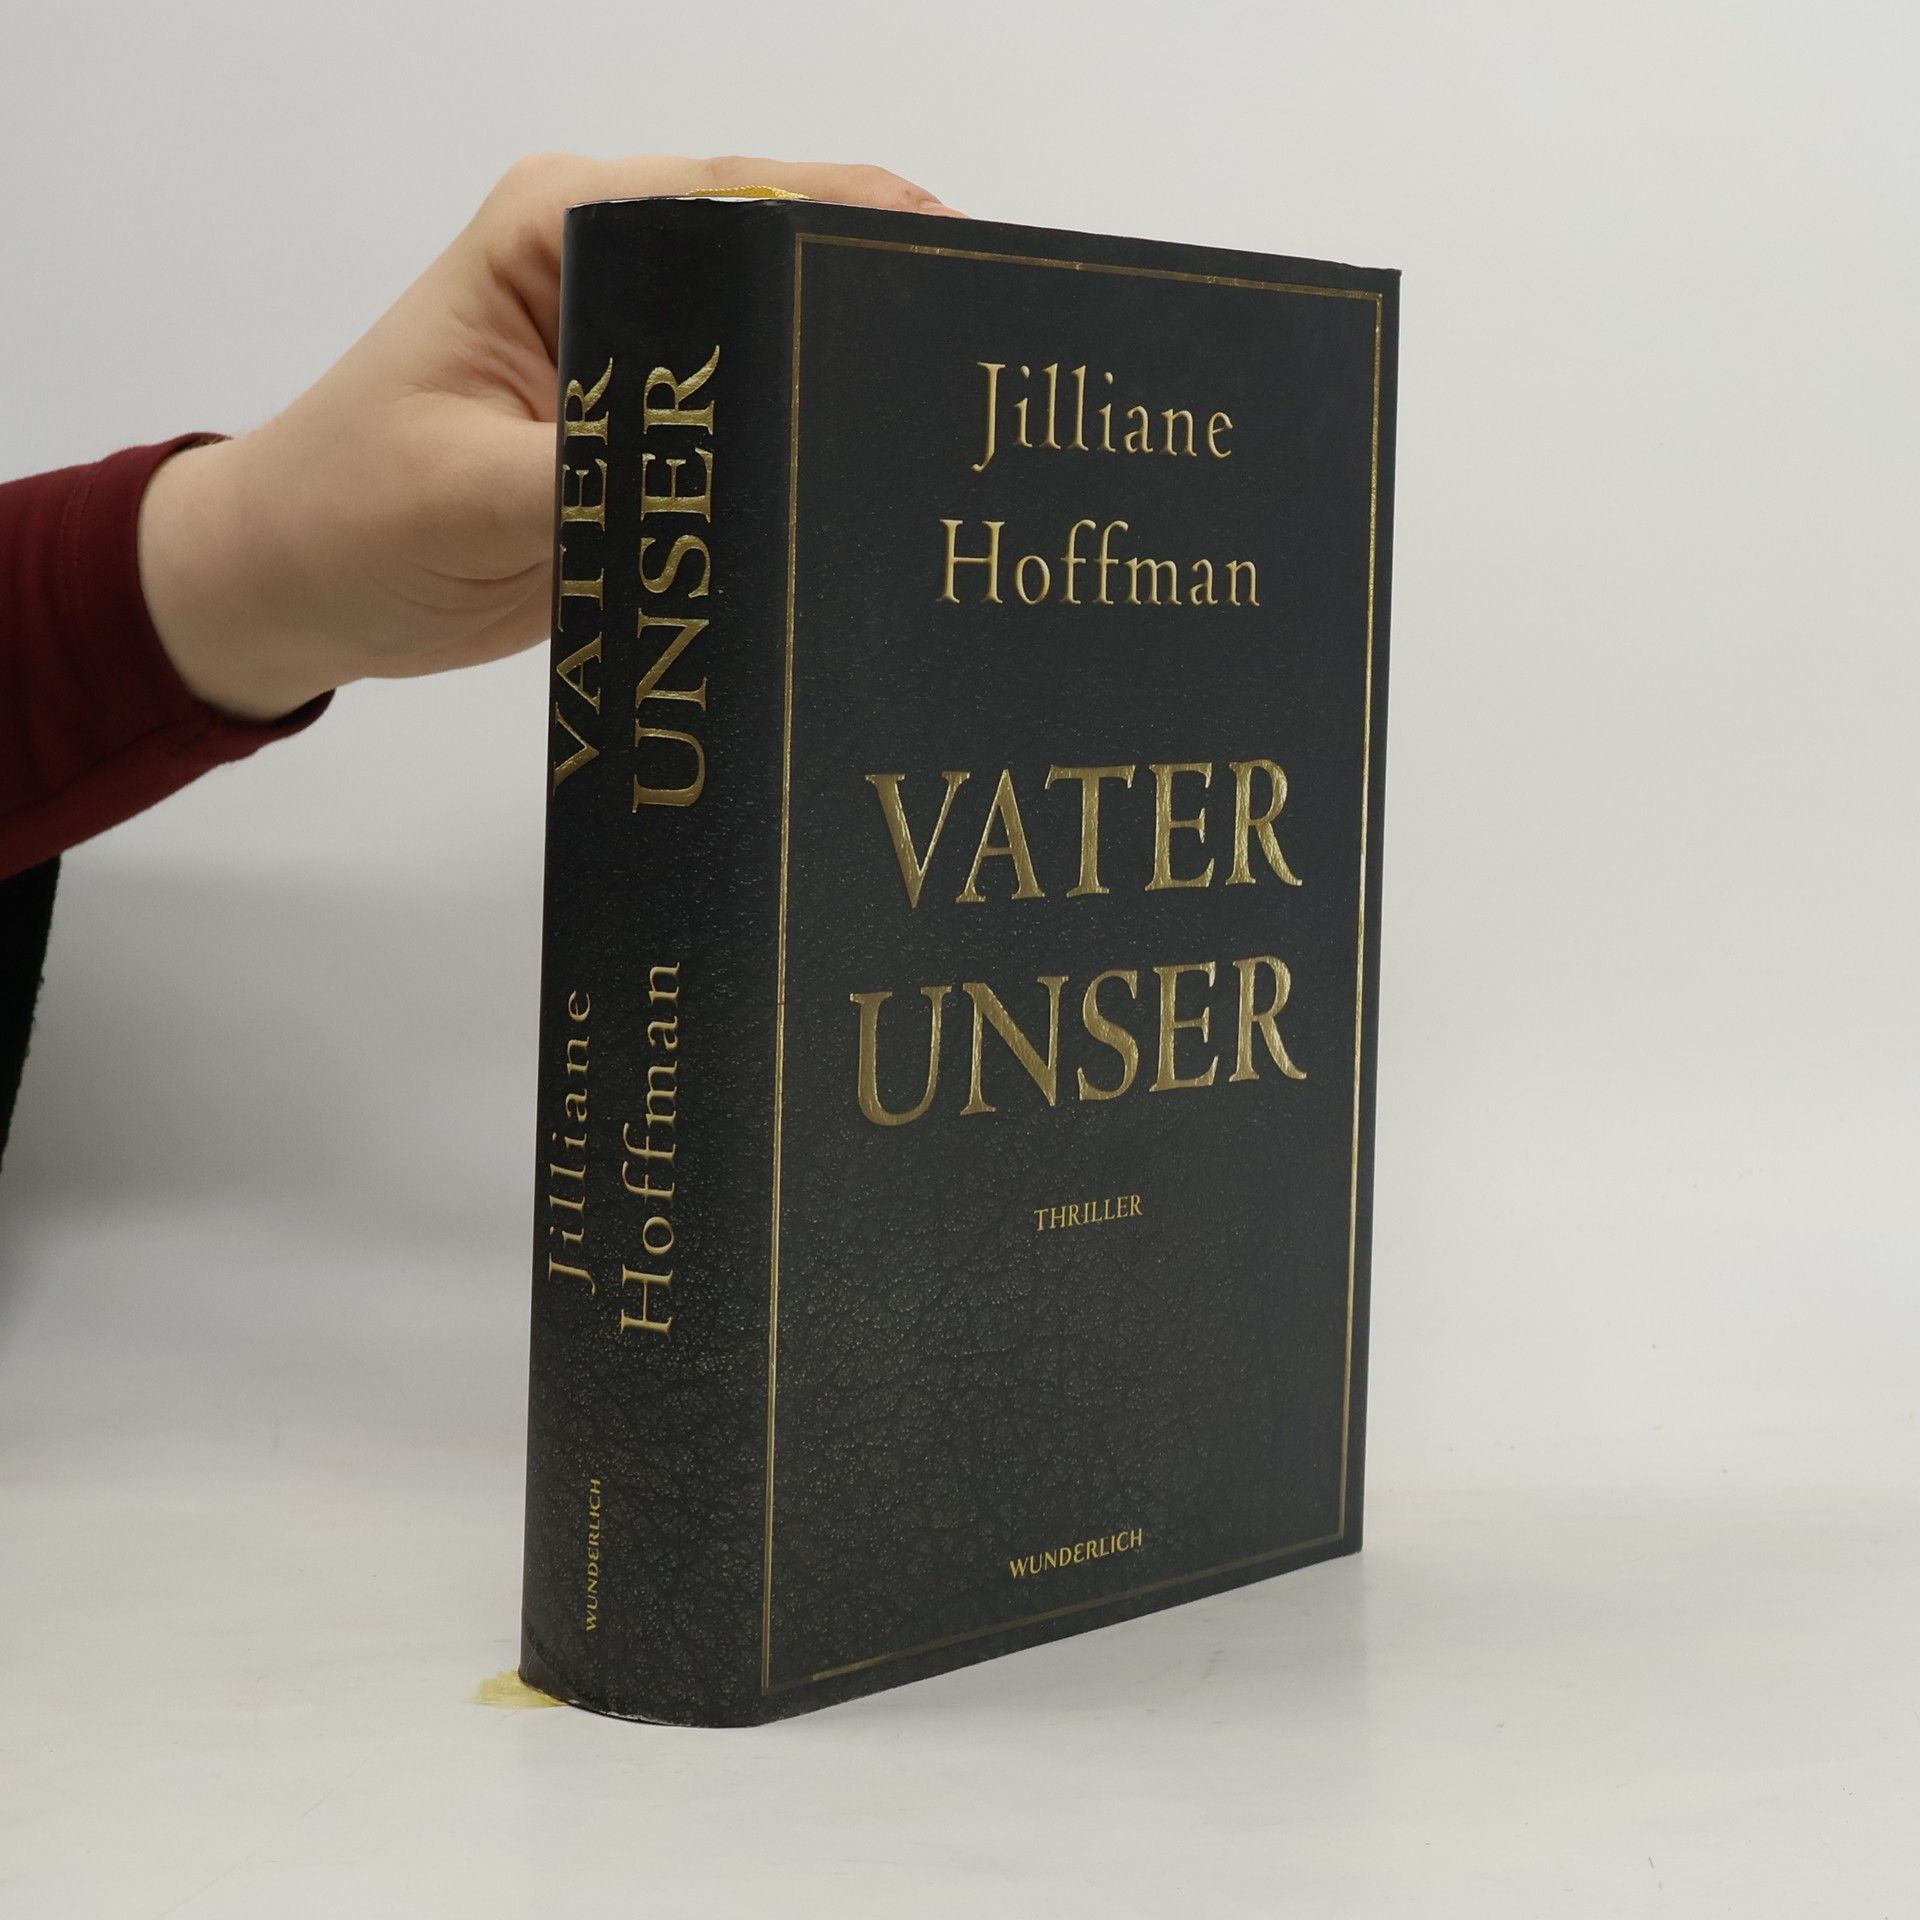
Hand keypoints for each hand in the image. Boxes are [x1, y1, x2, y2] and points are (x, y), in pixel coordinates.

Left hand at [138, 154, 961, 721]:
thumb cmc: (346, 515)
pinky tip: (862, 503)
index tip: (945, 284)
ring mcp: (636, 363)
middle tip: (973, 373)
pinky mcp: (648, 442)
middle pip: (778, 271)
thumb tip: (741, 481)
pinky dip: (801, 468)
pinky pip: (749, 444)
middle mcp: (612, 277)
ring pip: (775, 361)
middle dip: (868, 312)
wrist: (298, 592)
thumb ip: (604, 472)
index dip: (850, 236)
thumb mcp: (467, 493)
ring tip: (943, 437)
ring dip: (842, 395)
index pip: (740, 202)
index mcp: (562, 229)